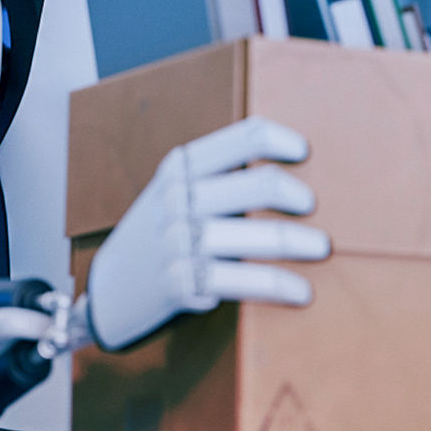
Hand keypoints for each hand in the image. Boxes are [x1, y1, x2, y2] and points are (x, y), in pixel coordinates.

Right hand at [85, 116, 328, 350]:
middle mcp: (178, 198)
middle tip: (313, 206)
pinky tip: (300, 291)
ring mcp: (177, 241)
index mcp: (181, 167)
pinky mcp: (181, 283)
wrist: (110, 292)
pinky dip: (277, 285)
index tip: (304, 153)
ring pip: (258, 235)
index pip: (245, 137)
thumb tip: (291, 167)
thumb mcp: (176, 193)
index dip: (281, 142)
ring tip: (320, 247)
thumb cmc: (161, 235)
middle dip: (295, 195)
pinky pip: (244, 281)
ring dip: (297, 242)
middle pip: (260, 184)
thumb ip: (219, 175)